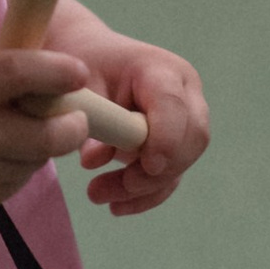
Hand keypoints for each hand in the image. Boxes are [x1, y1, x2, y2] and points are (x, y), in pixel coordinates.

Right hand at [0, 45, 96, 217]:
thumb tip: (56, 82)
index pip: (18, 76)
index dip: (56, 74)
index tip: (80, 72)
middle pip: (46, 137)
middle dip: (71, 127)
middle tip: (73, 117)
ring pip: (35, 163)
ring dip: (36, 147)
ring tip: (4, 131)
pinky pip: (14, 183)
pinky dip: (13, 167)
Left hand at [44, 26, 210, 219]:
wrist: (89, 63)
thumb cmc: (81, 69)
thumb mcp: (78, 85)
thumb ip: (90, 116)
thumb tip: (94, 160)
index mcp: (160, 69)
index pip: (173, 103)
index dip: (166, 137)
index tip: (148, 165)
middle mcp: (183, 93)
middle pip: (191, 138)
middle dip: (155, 171)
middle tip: (111, 186)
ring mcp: (184, 120)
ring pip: (181, 164)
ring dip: (142, 189)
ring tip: (96, 194)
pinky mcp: (174, 146)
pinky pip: (169, 178)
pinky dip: (144, 196)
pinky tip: (116, 206)